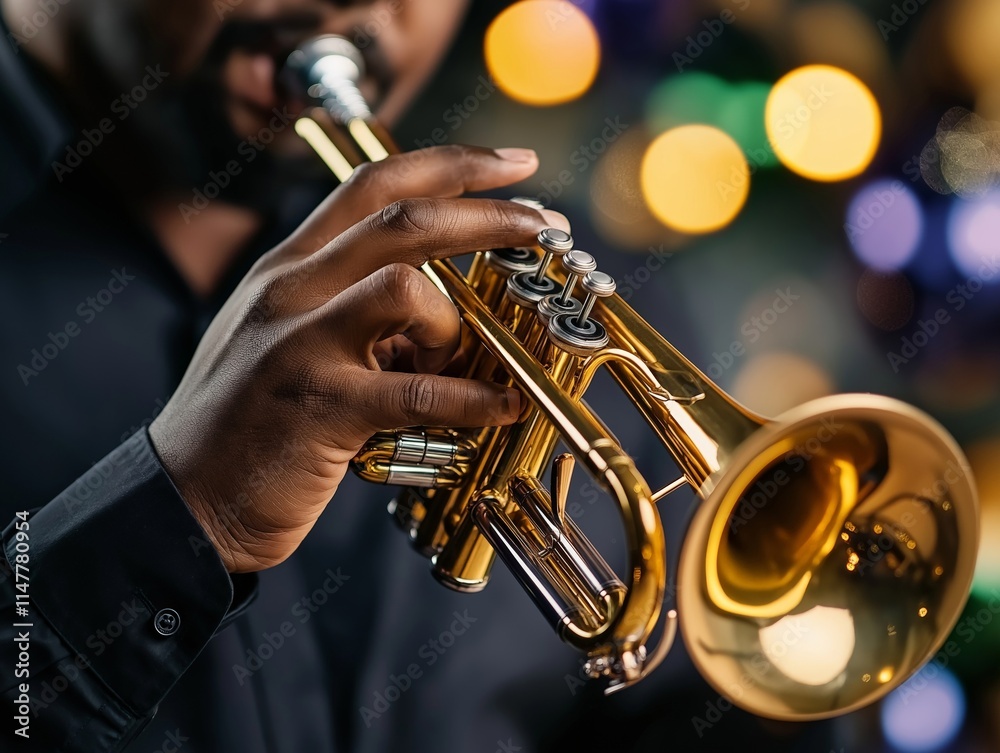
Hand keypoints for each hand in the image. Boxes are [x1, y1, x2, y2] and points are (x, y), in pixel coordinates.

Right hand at [149, 145, 566, 571]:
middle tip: (544, 222)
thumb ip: (353, 311)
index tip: (514, 164)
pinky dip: (474, 400)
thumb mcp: (288, 338)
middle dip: (489, 213)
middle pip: (403, 220)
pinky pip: (418, 391)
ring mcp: (302, 345)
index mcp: (288, 267)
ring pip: (405, 288)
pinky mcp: (321, 408)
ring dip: (457, 319)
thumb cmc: (247, 420)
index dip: (451, 164)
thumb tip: (442, 311)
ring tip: (466, 357)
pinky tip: (502, 407)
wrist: (184, 499)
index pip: (373, 182)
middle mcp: (291, 291)